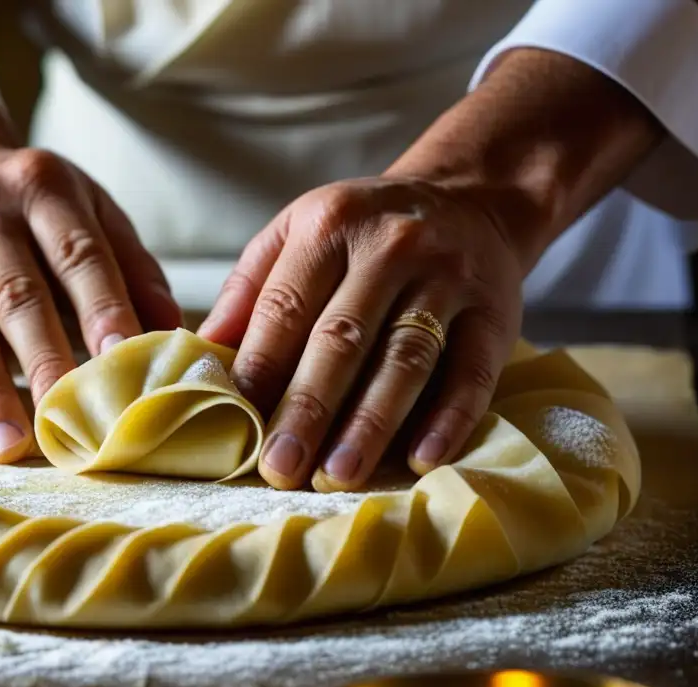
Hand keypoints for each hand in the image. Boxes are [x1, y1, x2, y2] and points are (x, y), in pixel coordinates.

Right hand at [0, 145, 181, 461]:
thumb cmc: (36, 219)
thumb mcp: (91, 216)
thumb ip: (134, 270)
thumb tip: (175, 334)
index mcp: (41, 186)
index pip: (79, 253)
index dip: (103, 308)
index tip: (124, 361)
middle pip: (17, 294)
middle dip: (46, 361)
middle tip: (70, 419)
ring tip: (11, 445)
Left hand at [198, 177, 524, 490]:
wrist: (471, 200)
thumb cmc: (365, 232)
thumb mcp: (300, 231)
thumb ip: (250, 287)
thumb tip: (203, 353)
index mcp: (330, 226)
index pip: (285, 306)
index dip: (260, 367)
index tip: (236, 422)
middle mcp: (390, 247)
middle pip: (341, 339)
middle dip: (307, 409)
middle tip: (279, 468)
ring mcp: (448, 279)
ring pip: (404, 361)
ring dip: (370, 424)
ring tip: (337, 475)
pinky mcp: (495, 315)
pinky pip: (472, 373)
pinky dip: (448, 420)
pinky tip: (420, 459)